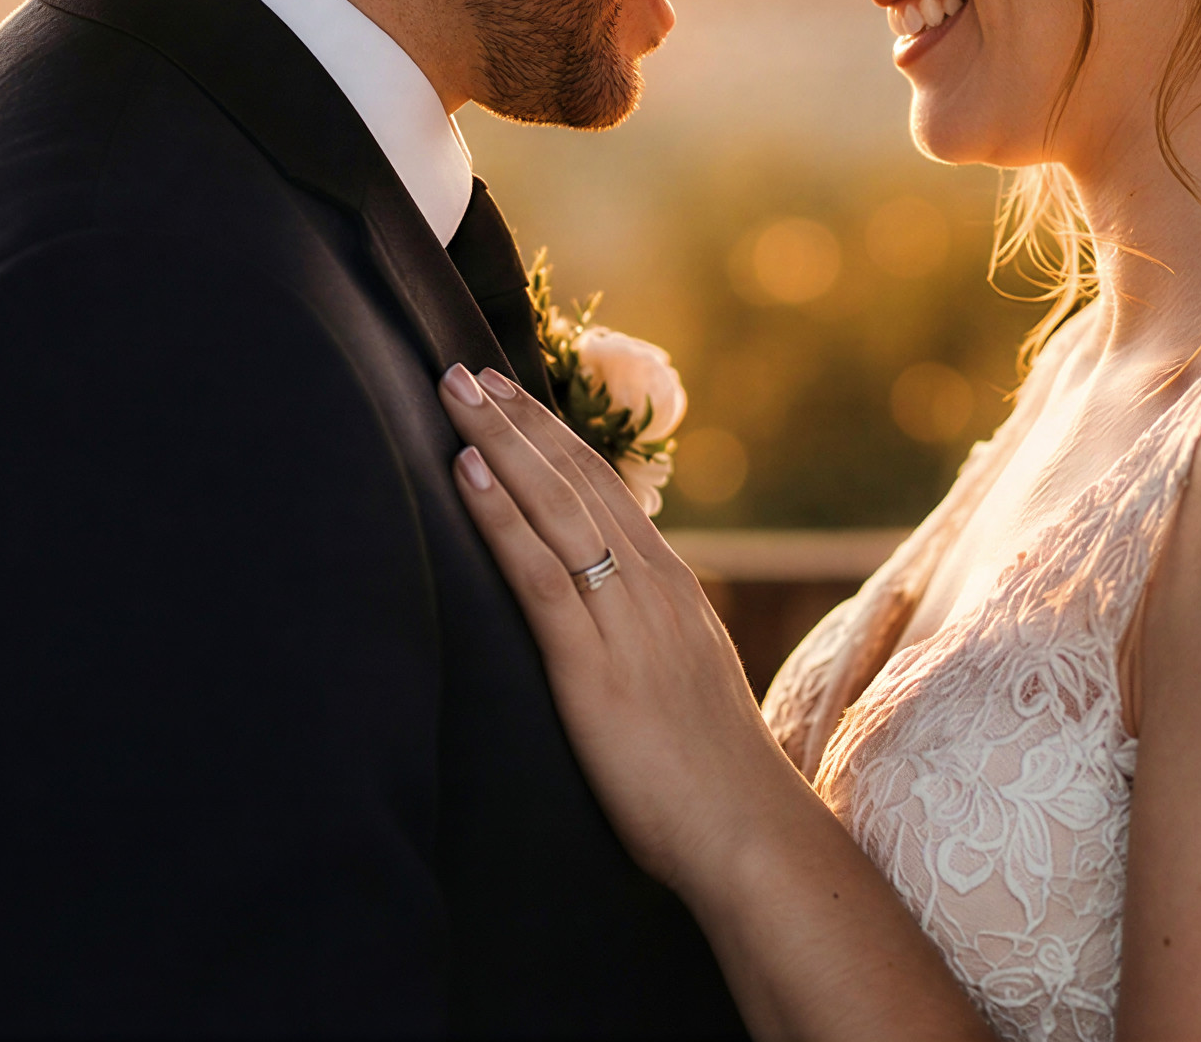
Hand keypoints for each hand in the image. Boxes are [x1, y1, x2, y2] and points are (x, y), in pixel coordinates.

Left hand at [437, 362, 803, 893]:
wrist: (748, 834)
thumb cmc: (711, 779)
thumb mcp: (680, 684)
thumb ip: (645, 641)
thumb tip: (606, 622)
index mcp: (672, 588)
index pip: (605, 488)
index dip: (552, 435)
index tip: (509, 391)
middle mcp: (652, 586)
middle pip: (577, 478)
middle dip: (517, 418)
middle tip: (463, 366)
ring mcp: (626, 621)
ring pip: (557, 507)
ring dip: (500, 442)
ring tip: (453, 391)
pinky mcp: (595, 667)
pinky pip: (540, 574)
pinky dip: (500, 516)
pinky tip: (466, 473)